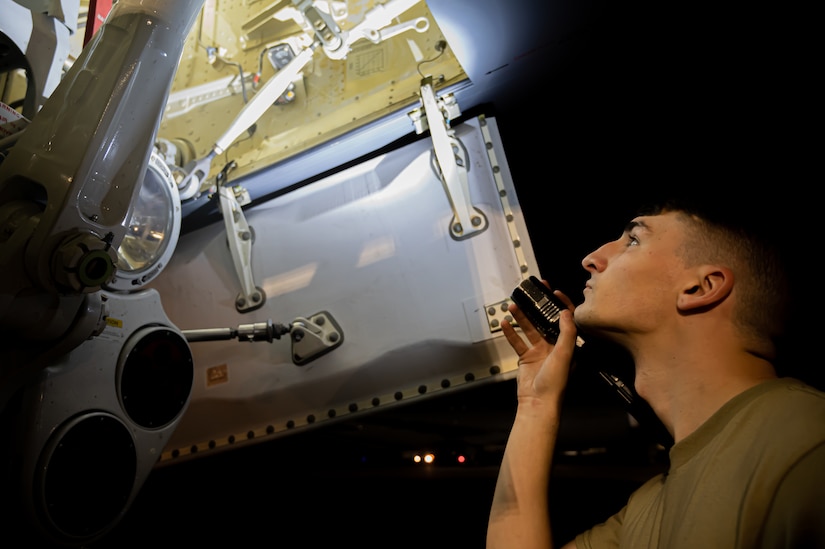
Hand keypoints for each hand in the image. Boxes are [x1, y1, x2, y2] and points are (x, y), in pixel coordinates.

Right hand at [501, 281, 577, 403]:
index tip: (554, 292)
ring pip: (530, 329)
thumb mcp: (564, 355)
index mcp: (568, 345)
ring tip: (513, 306)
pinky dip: (511, 333)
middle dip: (538, 307)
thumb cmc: (555, 383)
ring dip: (522, 318)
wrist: (538, 402)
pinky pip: (517, 341)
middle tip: (532, 293)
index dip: (562, 304)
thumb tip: (566, 312)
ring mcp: (540, 351)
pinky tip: (505, 324)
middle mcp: (555, 346)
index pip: (567, 320)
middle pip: (546, 321)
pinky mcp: (527, 357)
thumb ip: (567, 333)